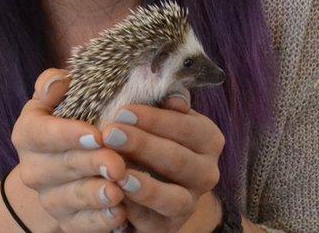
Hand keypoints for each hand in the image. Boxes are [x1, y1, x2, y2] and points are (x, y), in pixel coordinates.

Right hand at [11, 69, 129, 231]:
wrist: (65, 167)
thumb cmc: (71, 121)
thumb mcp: (60, 98)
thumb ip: (55, 84)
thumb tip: (59, 81)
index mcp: (28, 133)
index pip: (41, 133)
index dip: (67, 134)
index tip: (95, 135)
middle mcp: (32, 168)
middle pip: (59, 167)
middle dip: (90, 165)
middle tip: (117, 163)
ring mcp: (48, 197)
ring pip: (69, 199)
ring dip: (94, 196)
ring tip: (118, 191)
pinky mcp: (66, 221)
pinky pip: (81, 225)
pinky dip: (100, 221)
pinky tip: (120, 214)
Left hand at [99, 94, 224, 231]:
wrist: (147, 181)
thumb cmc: (152, 138)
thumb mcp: (160, 117)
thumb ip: (166, 104)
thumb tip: (174, 99)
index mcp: (208, 140)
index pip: (187, 127)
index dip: (154, 120)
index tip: (123, 111)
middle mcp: (206, 173)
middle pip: (178, 160)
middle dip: (143, 146)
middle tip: (111, 134)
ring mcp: (189, 202)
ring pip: (173, 197)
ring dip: (145, 186)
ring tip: (118, 175)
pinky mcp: (169, 227)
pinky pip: (153, 222)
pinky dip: (134, 210)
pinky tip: (115, 198)